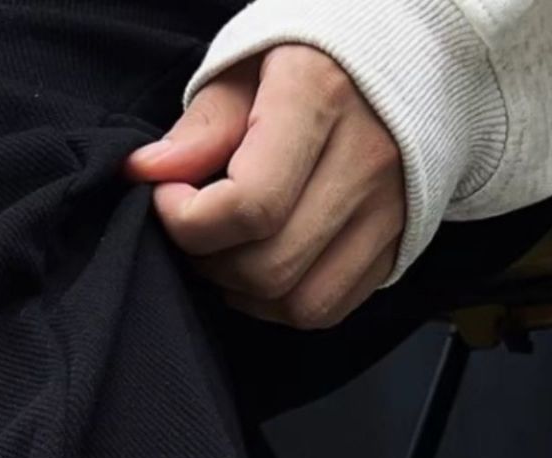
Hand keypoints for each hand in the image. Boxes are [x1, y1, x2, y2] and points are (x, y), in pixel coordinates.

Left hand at [127, 46, 404, 330]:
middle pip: (269, 266)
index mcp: (321, 96)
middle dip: (210, 261)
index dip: (188, 220)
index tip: (167, 197)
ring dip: (244, 292)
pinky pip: (328, 307)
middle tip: (195, 228)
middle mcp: (366, 158)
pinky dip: (282, 303)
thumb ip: (203, 125)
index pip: (248, 205)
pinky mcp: (397, 241)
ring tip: (226, 250)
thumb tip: (148, 173)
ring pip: (299, 302)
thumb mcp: (248, 65)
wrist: (403, 55)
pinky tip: (262, 266)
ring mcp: (390, 207)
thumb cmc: (313, 58)